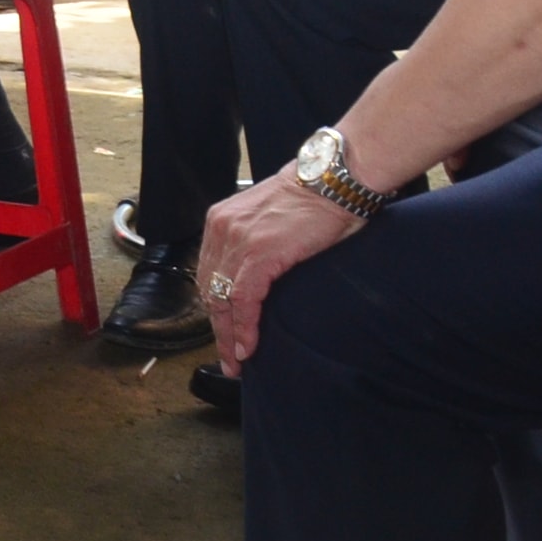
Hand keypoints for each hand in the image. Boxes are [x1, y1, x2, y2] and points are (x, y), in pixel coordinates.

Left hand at [201, 170, 365, 370]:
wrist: (332, 180)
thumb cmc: (314, 200)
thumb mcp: (270, 221)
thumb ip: (254, 244)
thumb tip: (257, 279)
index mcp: (221, 221)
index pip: (209, 274)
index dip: (214, 307)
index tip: (222, 332)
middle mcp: (221, 229)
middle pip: (210, 290)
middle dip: (218, 328)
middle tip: (229, 357)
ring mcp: (238, 241)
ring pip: (222, 299)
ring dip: (228, 335)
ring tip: (237, 360)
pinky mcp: (259, 253)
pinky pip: (243, 300)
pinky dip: (243, 328)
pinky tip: (248, 347)